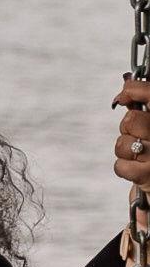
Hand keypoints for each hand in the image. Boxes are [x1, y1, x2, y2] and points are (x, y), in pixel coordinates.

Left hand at [113, 77, 149, 214]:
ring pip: (123, 143)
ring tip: (139, 156)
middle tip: (137, 135)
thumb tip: (124, 95)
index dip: (135, 90)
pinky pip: (120, 165)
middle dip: (127, 128)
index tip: (125, 94)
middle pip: (131, 120)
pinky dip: (124, 168)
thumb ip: (143, 112)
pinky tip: (137, 170)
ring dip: (125, 151)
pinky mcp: (149, 177)